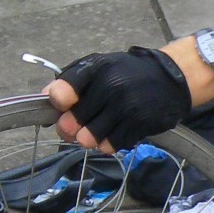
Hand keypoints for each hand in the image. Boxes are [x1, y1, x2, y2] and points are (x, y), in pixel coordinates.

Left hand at [45, 47, 191, 152]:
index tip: (61, 106)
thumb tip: (45, 99)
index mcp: (96, 68)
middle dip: (69, 129)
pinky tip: (113, 133)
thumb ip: (70, 81)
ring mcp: (127, 107)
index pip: (63, 91)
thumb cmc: (126, 74)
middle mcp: (111, 86)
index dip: (56, 103)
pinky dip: (108, 144)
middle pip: (72, 123)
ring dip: (89, 139)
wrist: (169, 79)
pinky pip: (112, 145)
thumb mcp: (99, 67)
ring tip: (94, 131)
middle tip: (74, 128)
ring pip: (90, 139)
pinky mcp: (140, 124)